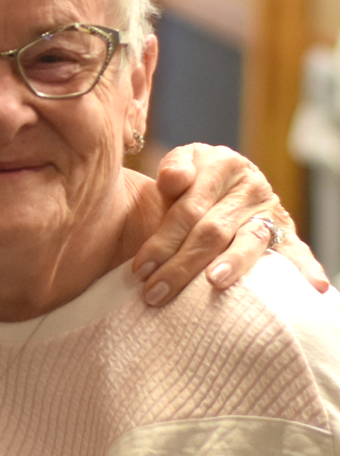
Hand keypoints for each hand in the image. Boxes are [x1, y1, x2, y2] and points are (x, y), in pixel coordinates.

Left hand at [130, 143, 327, 305]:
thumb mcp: (183, 162)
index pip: (187, 210)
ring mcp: (269, 210)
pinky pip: (297, 251)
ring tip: (213, 283)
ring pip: (248, 242)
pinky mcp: (287, 231)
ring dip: (231, 265)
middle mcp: (249, 186)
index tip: (140, 270)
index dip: (162, 241)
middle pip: (211, 231)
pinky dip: (306, 269)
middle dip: (181, 266)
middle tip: (156, 293)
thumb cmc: (195, 177)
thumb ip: (174, 167)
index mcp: (221, 164)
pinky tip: (314, 289)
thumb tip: (172, 180)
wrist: (228, 175)